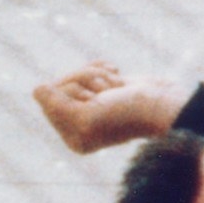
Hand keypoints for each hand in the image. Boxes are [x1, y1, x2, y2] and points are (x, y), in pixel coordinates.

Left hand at [32, 62, 191, 153]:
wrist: (166, 104)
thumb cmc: (128, 113)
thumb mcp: (85, 116)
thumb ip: (54, 104)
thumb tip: (38, 89)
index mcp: (73, 136)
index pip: (47, 97)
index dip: (69, 92)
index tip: (94, 102)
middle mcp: (81, 122)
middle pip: (62, 84)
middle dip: (85, 80)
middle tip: (107, 93)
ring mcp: (95, 105)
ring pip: (78, 74)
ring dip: (98, 75)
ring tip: (117, 86)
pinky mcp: (109, 89)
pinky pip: (91, 68)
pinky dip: (103, 67)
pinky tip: (117, 73)